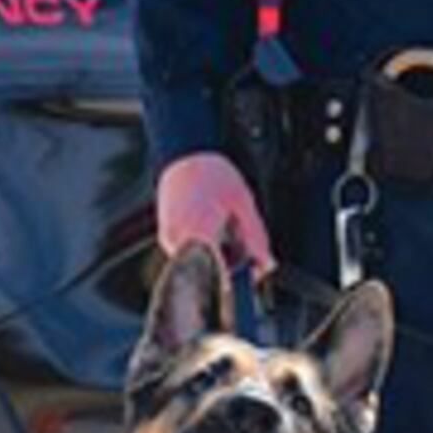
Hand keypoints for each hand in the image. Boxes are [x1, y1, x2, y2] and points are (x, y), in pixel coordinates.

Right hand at [154, 153, 271, 275]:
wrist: (185, 155)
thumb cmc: (212, 174)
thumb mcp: (243, 204)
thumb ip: (256, 237)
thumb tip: (266, 263)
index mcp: (199, 236)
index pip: (220, 276)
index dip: (239, 277)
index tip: (251, 270)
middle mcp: (179, 242)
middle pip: (210, 272)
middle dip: (230, 265)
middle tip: (240, 240)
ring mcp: (169, 240)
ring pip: (200, 264)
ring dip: (217, 255)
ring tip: (222, 225)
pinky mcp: (166, 236)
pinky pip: (190, 253)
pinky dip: (204, 246)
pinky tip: (210, 223)